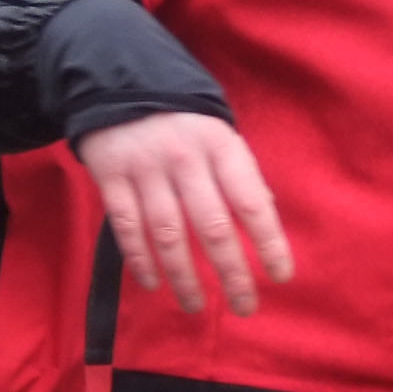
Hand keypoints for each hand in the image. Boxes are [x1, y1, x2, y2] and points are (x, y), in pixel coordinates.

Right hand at [75, 112, 292, 316]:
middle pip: (212, 227)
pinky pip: (128, 228)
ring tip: (196, 306)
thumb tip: (266, 218)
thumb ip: (241, 177)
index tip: (281, 276)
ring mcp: (147, 169)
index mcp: (222, 148)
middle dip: (231, 272)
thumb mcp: (221, 139)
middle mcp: (187, 160)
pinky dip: (140, 260)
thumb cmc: (186, 124)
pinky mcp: (111, 178)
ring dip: (184, 277)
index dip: (269, 242)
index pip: (252, 202)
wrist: (121, 84)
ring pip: (169, 234)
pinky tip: (153, 284)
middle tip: (244, 306)